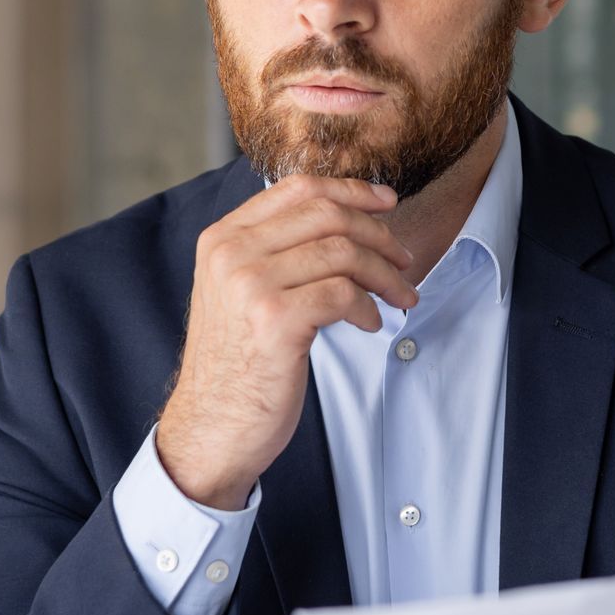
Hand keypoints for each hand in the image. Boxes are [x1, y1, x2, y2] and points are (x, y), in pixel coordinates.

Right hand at [156, 174, 418, 509]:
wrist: (211, 427)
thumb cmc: (237, 363)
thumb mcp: (241, 292)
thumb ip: (274, 251)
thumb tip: (345, 218)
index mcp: (222, 238)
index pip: (297, 187)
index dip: (352, 189)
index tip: (388, 203)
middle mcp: (231, 253)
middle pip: (327, 215)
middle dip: (378, 234)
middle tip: (404, 260)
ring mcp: (249, 285)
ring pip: (342, 253)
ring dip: (384, 275)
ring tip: (399, 297)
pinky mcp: (274, 320)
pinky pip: (343, 294)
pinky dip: (368, 307)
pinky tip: (370, 324)